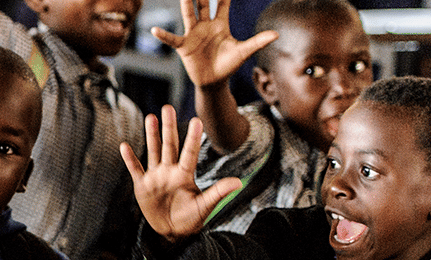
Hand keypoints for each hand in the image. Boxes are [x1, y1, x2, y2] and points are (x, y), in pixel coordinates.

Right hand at [120, 105, 241, 242]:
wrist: (172, 231)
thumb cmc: (191, 218)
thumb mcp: (205, 206)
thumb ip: (218, 193)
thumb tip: (238, 182)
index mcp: (185, 175)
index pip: (189, 153)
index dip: (192, 138)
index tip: (196, 120)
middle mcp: (170, 171)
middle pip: (169, 145)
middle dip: (168, 127)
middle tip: (168, 107)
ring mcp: (155, 177)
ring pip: (153, 151)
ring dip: (151, 135)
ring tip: (150, 117)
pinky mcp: (142, 185)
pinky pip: (135, 169)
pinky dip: (130, 158)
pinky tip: (124, 145)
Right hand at [150, 0, 275, 88]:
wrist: (214, 81)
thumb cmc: (229, 65)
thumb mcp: (244, 51)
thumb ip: (258, 41)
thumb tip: (277, 34)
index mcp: (220, 24)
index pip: (221, 4)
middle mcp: (205, 26)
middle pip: (202, 4)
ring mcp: (193, 34)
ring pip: (188, 15)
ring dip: (185, 4)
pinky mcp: (184, 46)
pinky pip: (172, 39)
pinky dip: (163, 35)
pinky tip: (154, 30)